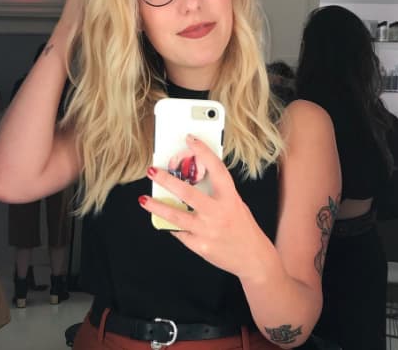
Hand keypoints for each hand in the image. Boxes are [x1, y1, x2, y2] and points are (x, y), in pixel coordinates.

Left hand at [140, 135, 258, 278]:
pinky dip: (171, 225)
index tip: (190, 139)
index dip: (203, 152)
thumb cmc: (243, 227)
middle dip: (167, 180)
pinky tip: (165, 220)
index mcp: (230, 198)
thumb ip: (215, 193)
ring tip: (143, 199)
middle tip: (152, 171)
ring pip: (176, 216)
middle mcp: (218, 213)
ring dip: (157, 206)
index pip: (216, 169)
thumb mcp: (235, 204)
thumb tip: (191, 179)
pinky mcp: (200, 246)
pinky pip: (180, 232)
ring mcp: (208, 231)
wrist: (253, 258)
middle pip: (187, 193)